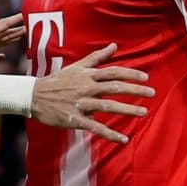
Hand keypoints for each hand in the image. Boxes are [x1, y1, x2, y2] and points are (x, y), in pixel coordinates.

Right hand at [31, 44, 154, 143]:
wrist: (34, 96)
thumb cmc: (58, 81)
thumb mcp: (77, 67)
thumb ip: (97, 57)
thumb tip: (114, 45)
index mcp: (87, 75)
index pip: (113, 72)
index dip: (130, 74)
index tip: (146, 78)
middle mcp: (86, 88)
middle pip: (114, 87)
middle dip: (135, 90)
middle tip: (152, 93)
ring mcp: (80, 104)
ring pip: (107, 106)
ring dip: (127, 109)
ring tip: (143, 113)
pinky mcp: (75, 119)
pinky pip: (95, 127)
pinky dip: (110, 134)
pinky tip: (124, 139)